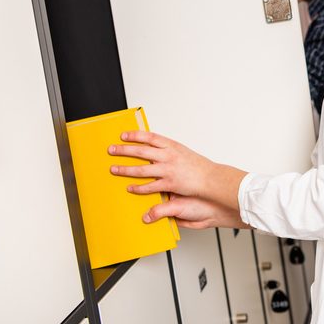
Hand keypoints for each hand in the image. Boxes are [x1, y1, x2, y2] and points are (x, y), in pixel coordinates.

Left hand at [108, 131, 248, 229]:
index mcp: (171, 146)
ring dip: (125, 169)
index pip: (149, 137)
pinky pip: (150, 186)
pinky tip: (130, 188)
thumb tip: (153, 148)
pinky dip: (138, 188)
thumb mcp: (182, 152)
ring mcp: (168, 170)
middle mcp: (168, 156)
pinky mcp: (169, 184)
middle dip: (123, 150)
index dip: (134, 135)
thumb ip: (167, 150)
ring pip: (141, 169)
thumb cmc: (199, 167)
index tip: (123, 135)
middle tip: (111, 150)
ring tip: (114, 169)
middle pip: (140, 151)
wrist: (212, 179)